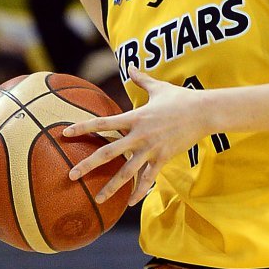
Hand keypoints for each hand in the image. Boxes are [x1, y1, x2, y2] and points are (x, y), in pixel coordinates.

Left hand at [63, 66, 204, 204]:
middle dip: (87, 165)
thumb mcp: (158, 87)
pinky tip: (130, 203)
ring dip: (111, 187)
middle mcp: (138, 135)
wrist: (203, 112)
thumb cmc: (181, 98)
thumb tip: (130, 66)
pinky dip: (139, 192)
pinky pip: (148, 179)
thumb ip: (141, 79)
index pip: (102, 123)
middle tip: (71, 175)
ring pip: (126, 172)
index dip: (82, 128)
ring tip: (98, 199)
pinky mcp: (163, 158)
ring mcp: (150, 149)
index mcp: (134, 117)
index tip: (65, 134)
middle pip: (107, 153)